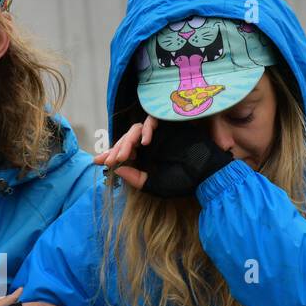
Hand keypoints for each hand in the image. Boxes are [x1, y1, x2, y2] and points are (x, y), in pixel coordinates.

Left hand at [94, 115, 233, 196]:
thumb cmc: (184, 181)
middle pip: (127, 139)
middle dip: (116, 148)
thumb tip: (117, 169)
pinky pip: (152, 121)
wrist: (208, 174)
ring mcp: (159, 133)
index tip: (97, 161)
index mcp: (146, 157)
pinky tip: (145, 142)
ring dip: (127, 141)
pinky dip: (147, 129)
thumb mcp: (154, 184)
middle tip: (109, 159)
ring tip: (123, 155)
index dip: (111, 155)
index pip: (124, 152)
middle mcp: (151, 143)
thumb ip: (136, 179)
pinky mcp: (168, 124)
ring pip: (136, 129)